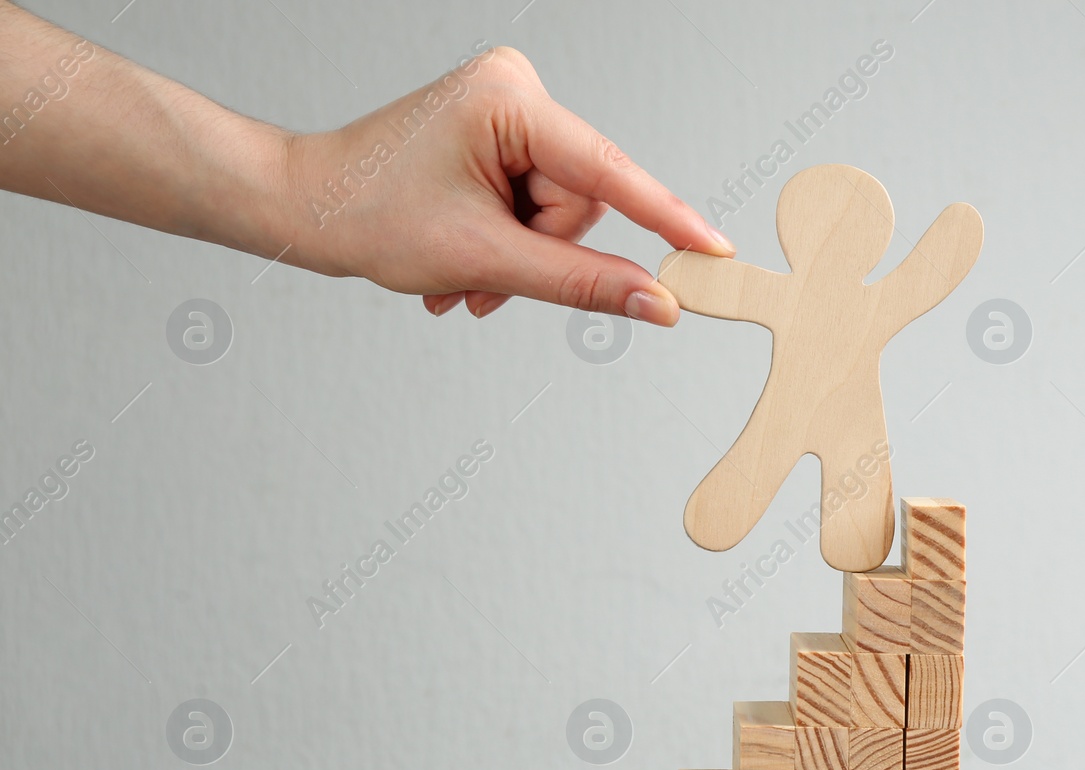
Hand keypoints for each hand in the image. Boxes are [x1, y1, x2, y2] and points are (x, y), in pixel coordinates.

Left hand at [282, 46, 732, 322]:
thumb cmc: (370, 217)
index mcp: (510, 101)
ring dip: (520, 256)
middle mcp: (515, 89)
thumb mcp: (486, 260)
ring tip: (464, 278)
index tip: (715, 251)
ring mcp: (507, 107)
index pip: (609, 173)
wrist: (305, 206)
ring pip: (562, 210)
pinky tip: (464, 258)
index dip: (666, 220)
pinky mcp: (500, 129)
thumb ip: (583, 283)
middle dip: (540, 252)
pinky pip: (539, 200)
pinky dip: (509, 240)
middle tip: (484, 282)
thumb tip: (657, 303)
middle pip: (583, 200)